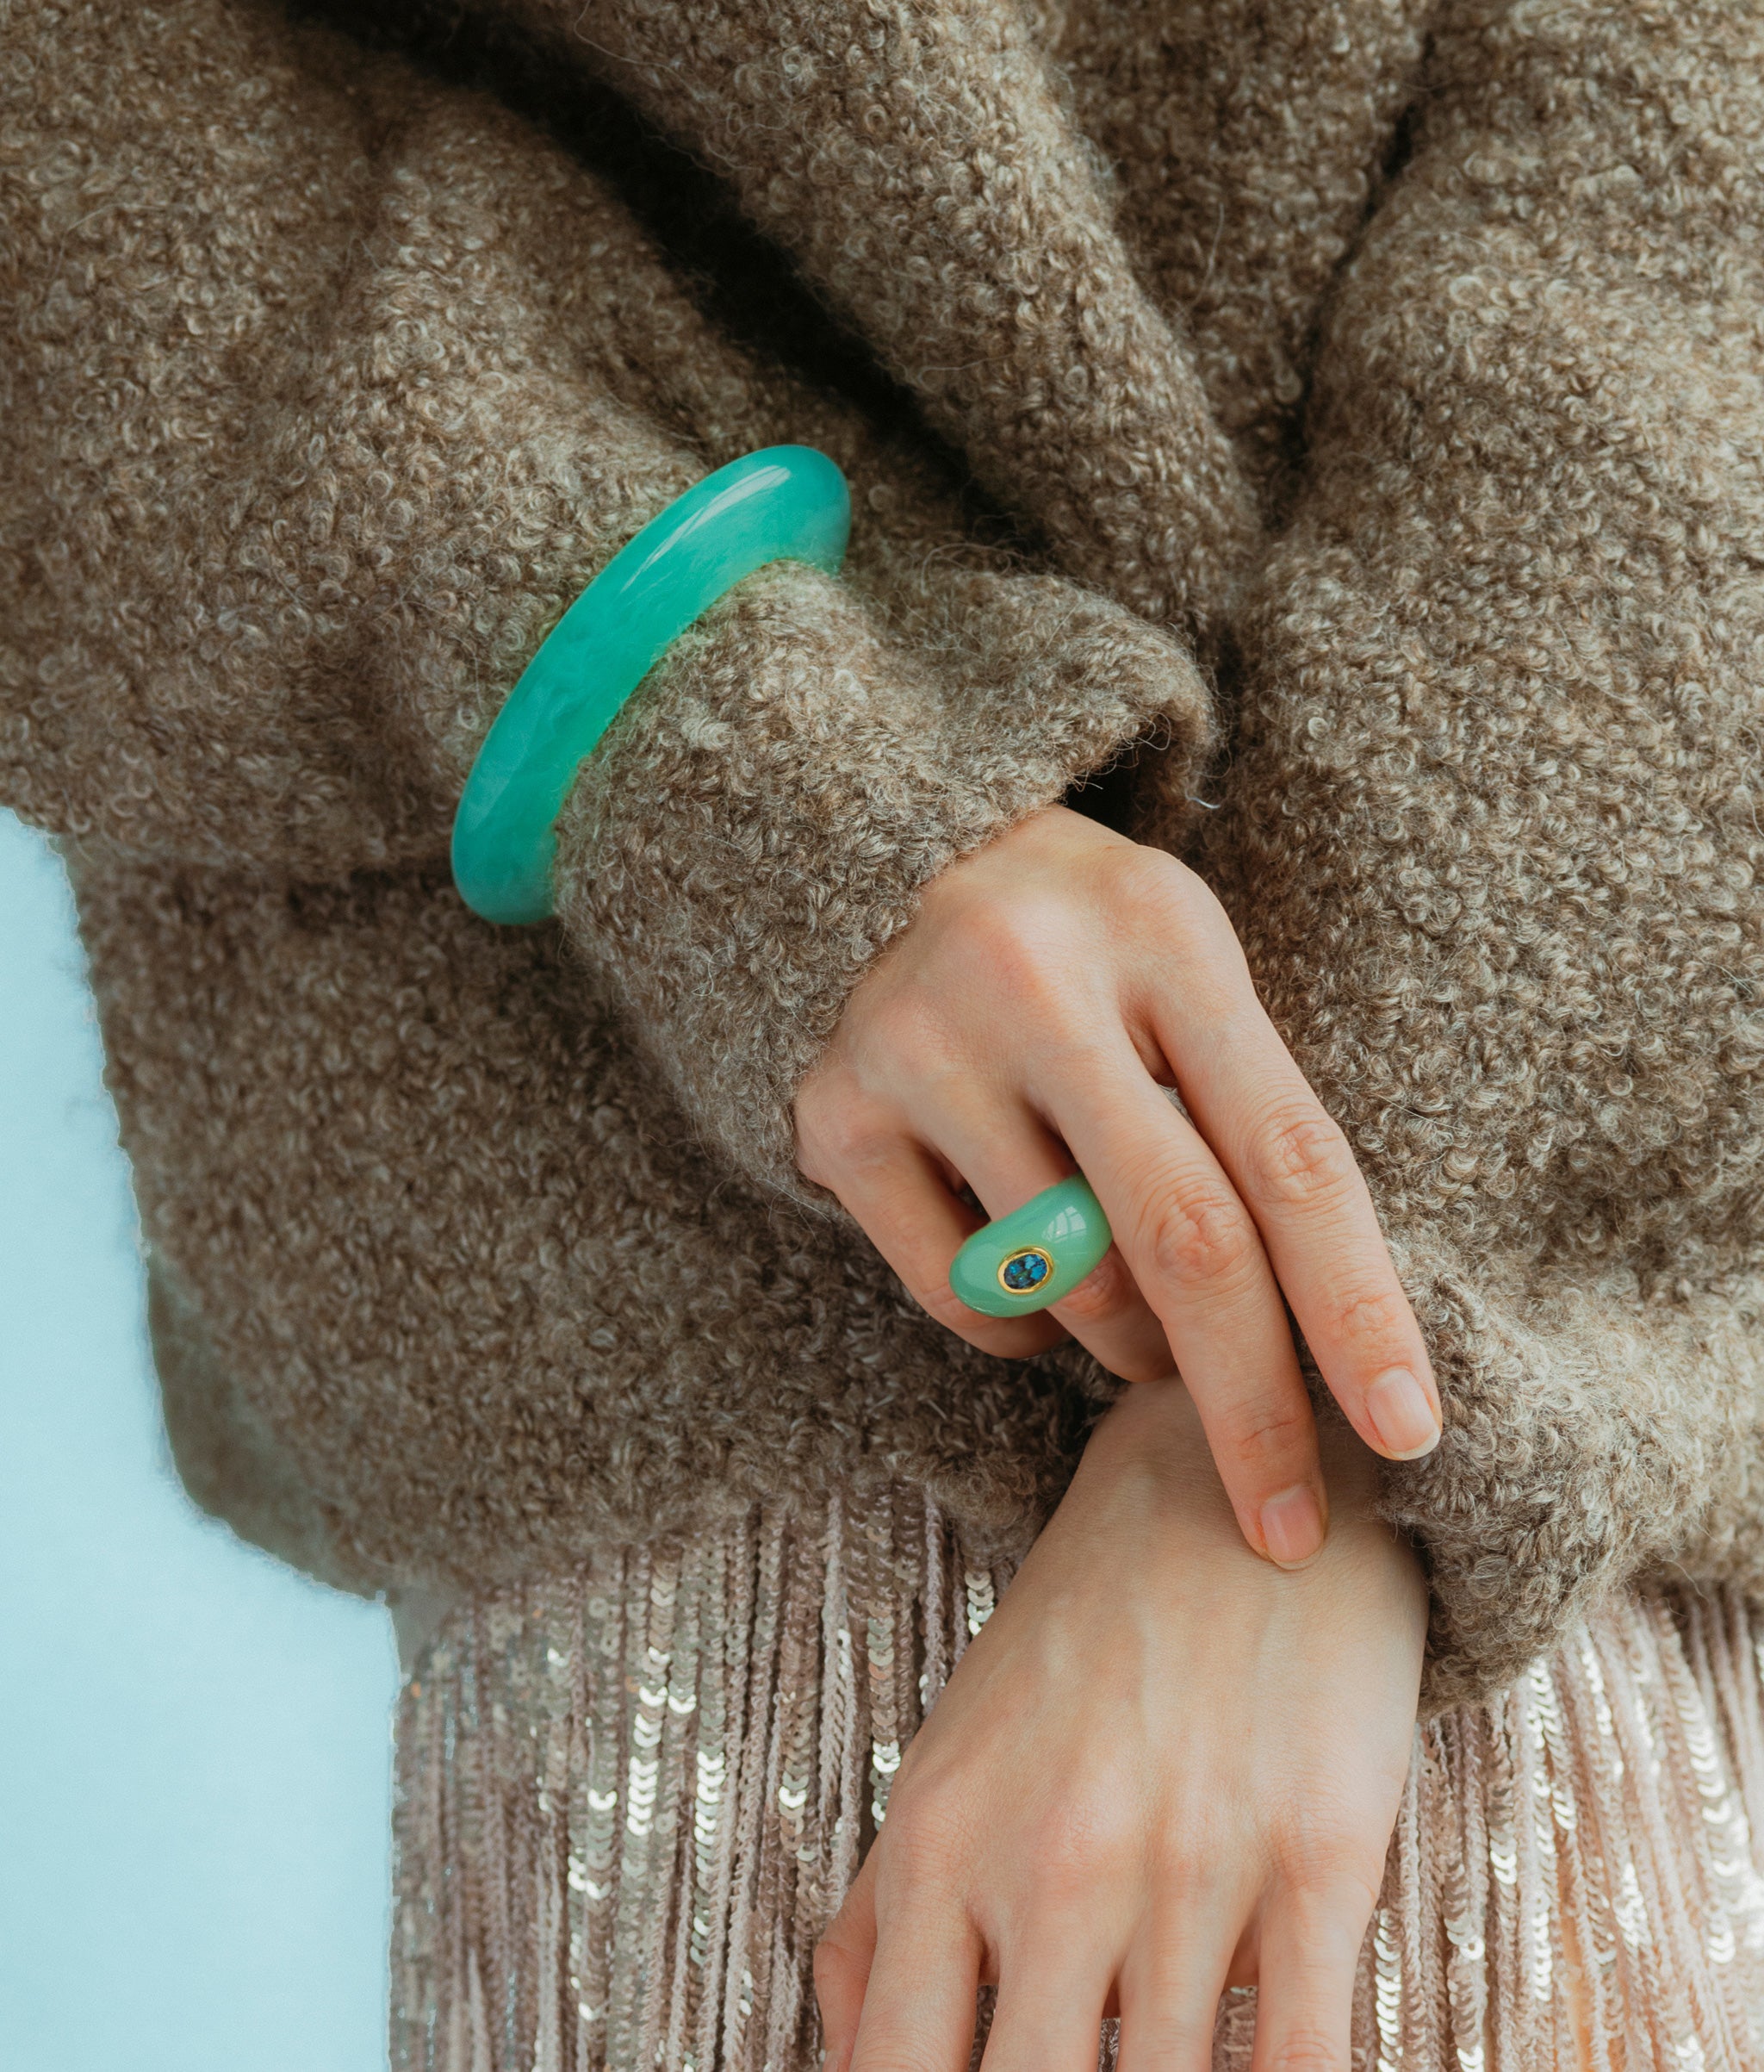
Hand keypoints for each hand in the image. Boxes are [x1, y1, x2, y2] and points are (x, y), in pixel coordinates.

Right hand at [795, 804, 1441, 1567]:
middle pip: (1181, 1245)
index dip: (1357, 1306)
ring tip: (1137, 1297)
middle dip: (1249, 1406)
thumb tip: (1313, 1334)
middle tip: (1287, 1524)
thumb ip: (1244, 1113)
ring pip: (1069, 1285)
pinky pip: (960, 1298)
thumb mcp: (1182, 969)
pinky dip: (1022, 1327)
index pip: (1288, 1151)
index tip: (1410, 1434)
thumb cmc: (1081, 942)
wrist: (875, 848)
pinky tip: (1029, 1268)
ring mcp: (920, 1045)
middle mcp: (1035, 981)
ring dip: (1131, 1343)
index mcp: (1165, 936)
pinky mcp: (834, 1113)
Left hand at [814, 1379, 1426, 2071]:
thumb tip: (837, 2058)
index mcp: (938, 1844)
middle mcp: (1053, 1864)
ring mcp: (1191, 1862)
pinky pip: (1308, 2063)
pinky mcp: (1322, 1853)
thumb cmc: (1077, 1641)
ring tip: (1165, 2060)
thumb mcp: (943, 1756)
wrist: (1226, 1479)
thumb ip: (875, 1917)